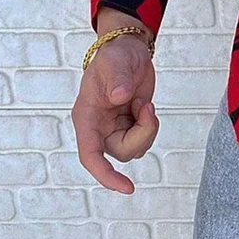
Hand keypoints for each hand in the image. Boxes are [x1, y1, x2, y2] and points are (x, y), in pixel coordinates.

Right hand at [72, 10, 158, 193]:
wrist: (128, 50)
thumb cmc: (116, 56)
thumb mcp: (116, 63)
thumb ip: (117, 79)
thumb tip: (120, 97)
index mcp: (87, 118)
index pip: (91, 155)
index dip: (106, 175)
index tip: (128, 188)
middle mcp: (99, 128)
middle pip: (122, 152)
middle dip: (142, 134)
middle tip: (147, 106)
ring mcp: (115, 128)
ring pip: (136, 148)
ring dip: (148, 128)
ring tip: (145, 103)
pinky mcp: (130, 125)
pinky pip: (144, 138)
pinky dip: (151, 125)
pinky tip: (146, 106)